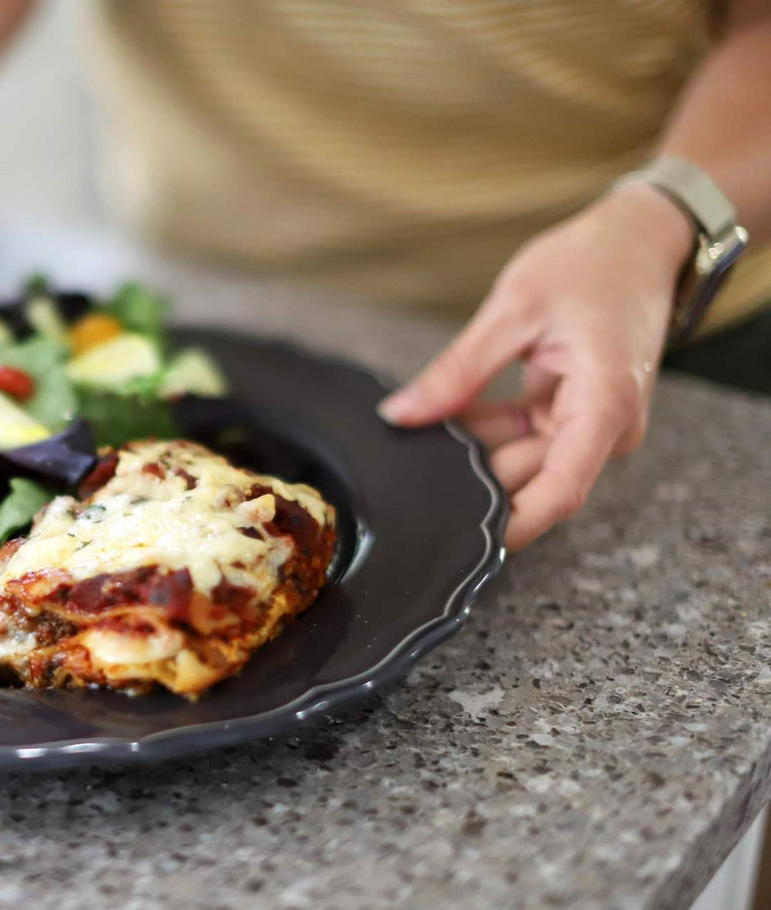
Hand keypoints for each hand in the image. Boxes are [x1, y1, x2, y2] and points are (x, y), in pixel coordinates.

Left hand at [377, 183, 693, 550]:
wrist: (642, 236)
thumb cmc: (593, 262)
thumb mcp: (513, 310)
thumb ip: (458, 370)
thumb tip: (401, 415)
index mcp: (603, 406)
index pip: (558, 493)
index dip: (510, 525)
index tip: (460, 539)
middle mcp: (605, 425)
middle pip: (532, 477)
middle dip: (474, 474)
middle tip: (413, 458)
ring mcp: (592, 421)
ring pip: (523, 459)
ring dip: (477, 448)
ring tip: (428, 425)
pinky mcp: (576, 412)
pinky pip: (525, 436)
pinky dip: (489, 429)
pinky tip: (449, 415)